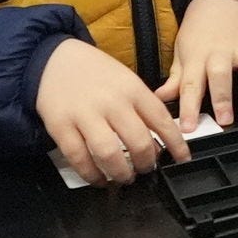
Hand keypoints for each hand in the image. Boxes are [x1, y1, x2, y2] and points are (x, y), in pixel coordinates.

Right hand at [39, 42, 187, 184]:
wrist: (55, 58)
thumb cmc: (94, 73)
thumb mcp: (126, 79)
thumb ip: (142, 105)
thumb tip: (162, 138)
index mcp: (132, 89)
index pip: (162, 120)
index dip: (176, 144)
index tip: (182, 159)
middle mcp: (111, 102)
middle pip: (138, 142)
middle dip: (146, 163)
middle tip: (146, 169)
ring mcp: (85, 115)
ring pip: (109, 154)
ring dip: (121, 173)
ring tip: (124, 177)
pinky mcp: (61, 126)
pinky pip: (79, 158)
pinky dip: (91, 175)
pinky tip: (99, 178)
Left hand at [165, 0, 237, 126]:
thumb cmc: (201, 28)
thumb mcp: (182, 49)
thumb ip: (176, 78)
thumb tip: (160, 98)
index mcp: (196, 55)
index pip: (190, 84)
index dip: (189, 108)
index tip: (188, 128)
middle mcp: (220, 52)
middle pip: (220, 75)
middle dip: (223, 98)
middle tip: (224, 121)